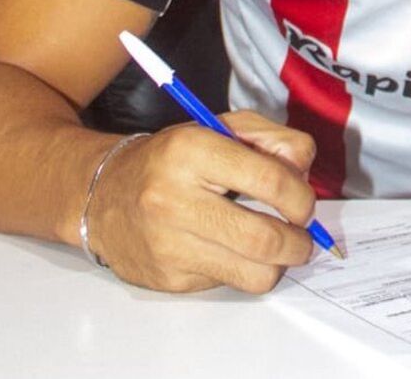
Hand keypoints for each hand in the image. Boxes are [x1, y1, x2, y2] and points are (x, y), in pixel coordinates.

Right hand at [85, 110, 317, 293]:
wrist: (105, 194)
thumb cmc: (173, 158)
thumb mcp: (219, 127)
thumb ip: (270, 138)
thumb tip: (303, 169)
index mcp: (192, 150)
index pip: (269, 180)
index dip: (300, 196)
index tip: (304, 203)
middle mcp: (174, 198)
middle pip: (264, 237)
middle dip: (298, 242)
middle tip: (302, 236)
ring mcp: (169, 244)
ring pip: (253, 273)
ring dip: (279, 264)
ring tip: (278, 248)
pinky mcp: (168, 278)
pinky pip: (228, 283)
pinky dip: (243, 270)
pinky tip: (232, 250)